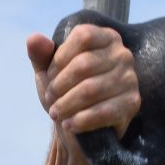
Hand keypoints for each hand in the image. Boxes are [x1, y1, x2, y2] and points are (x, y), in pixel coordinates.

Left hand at [26, 23, 141, 139]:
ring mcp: (129, 79)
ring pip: (90, 89)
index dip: (60, 58)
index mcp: (105, 38)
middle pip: (84, 64)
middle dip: (59, 84)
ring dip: (66, 104)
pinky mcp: (132, 103)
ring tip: (55, 113)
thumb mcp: (49, 72)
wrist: (81, 128)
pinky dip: (80, 120)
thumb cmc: (66, 92)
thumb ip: (41, 54)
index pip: (83, 36)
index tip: (50, 76)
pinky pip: (103, 111)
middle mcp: (122, 54)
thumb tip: (33, 39)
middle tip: (50, 98)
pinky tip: (69, 125)